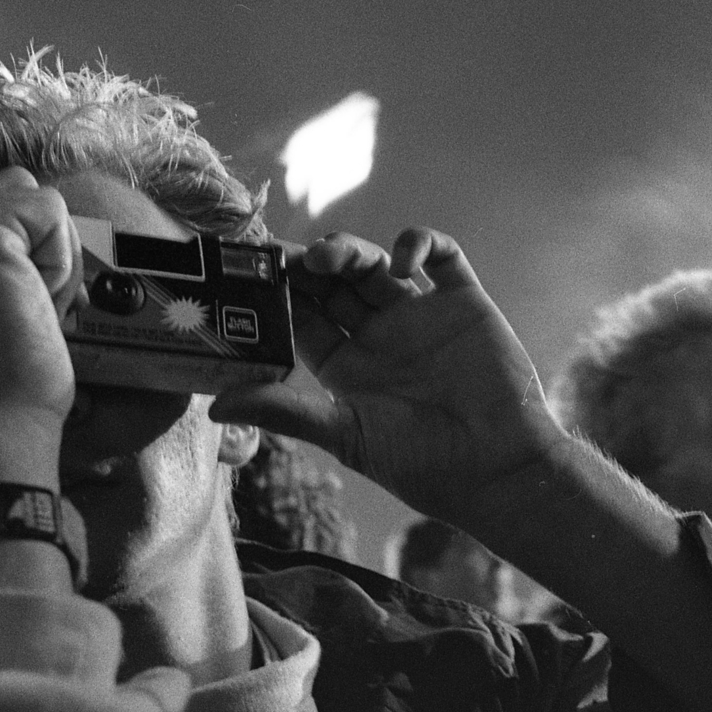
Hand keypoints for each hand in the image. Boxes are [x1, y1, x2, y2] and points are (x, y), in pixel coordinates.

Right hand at [0, 166, 82, 485]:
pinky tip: (38, 303)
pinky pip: (50, 210)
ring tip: (31, 303)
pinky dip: (61, 259)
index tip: (14, 292)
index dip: (12, 233)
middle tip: (27, 298)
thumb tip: (22, 239)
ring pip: (29, 193)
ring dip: (49, 248)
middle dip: (32, 234)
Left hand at [211, 228, 563, 523]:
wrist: (497, 468)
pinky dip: (419, 243)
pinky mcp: (465, 303)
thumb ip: (286, 411)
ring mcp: (422, 317)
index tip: (254, 274)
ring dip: (351, 251)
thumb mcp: (345, 436)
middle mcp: (381, 338)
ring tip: (331, 257)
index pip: (303, 318)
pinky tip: (400, 260)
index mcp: (347, 369)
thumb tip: (214, 407)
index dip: (279, 295)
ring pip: (376, 265)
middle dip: (311, 267)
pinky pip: (441, 256)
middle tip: (287, 256)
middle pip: (335, 284)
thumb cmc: (422, 465)